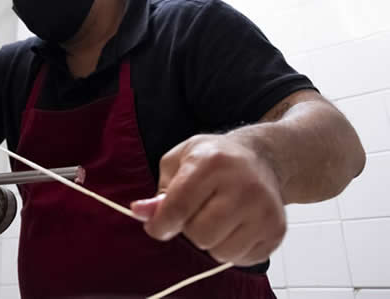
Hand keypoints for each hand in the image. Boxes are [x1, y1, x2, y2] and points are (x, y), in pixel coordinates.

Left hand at [130, 134, 286, 265]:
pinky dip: (230, 248)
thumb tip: (140, 213)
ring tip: (217, 217)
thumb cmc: (214, 159)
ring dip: (210, 241)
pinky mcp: (276, 230)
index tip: (157, 227)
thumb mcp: (180, 161)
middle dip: (189, 229)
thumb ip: (159, 191)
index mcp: (211, 163)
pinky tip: (235, 225)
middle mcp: (242, 186)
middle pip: (199, 235)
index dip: (160, 225)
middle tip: (196, 212)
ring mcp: (263, 209)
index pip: (178, 208)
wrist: (263, 158)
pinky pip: (240, 259)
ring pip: (219, 252)